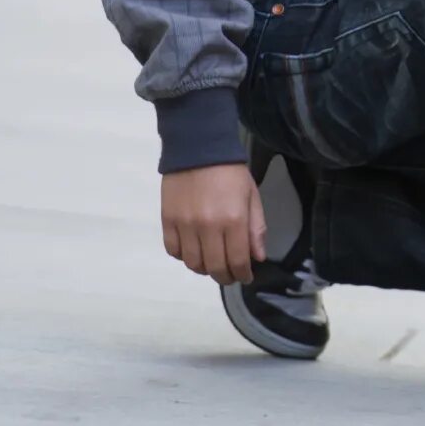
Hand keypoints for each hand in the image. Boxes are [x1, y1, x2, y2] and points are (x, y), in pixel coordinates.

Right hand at [161, 162, 263, 284]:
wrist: (197, 148)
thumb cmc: (231, 172)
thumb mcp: (251, 196)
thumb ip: (255, 228)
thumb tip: (257, 258)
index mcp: (233, 220)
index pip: (237, 261)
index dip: (242, 275)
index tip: (245, 276)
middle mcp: (208, 227)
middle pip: (214, 267)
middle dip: (225, 276)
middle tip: (229, 275)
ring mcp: (185, 225)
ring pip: (193, 263)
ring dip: (204, 268)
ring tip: (211, 263)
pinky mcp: (167, 221)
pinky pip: (173, 251)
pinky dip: (184, 256)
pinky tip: (193, 249)